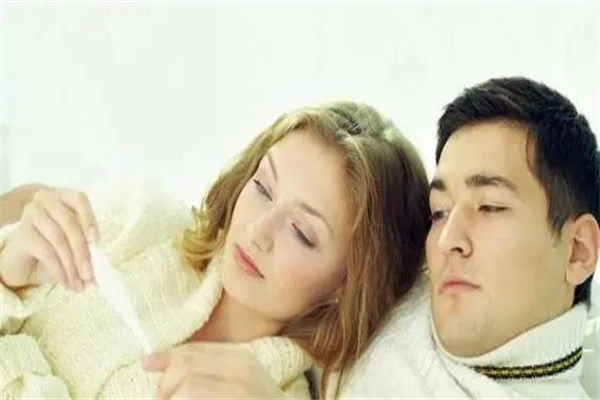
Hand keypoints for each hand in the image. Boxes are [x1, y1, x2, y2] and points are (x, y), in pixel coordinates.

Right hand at [0, 187, 98, 290]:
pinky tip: (66, 282)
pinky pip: (46, 252)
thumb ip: (88, 245)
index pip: (79, 200)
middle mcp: (45, 200)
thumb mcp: (74, 244)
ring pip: (59, 239)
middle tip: (90, 275)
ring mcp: (31, 215)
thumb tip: (102, 264)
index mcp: (63, 197)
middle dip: (83, 252)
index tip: (96, 242)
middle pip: (70, 223)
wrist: (23, 261)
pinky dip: (60, 270)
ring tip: (79, 284)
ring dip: (72, 265)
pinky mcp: (21, 234)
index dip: (89, 219)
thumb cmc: (54, 249)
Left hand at [142, 342, 285, 399]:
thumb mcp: (240, 380)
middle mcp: (242, 371)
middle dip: (165, 387)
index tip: (146, 364)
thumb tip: (154, 362)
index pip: (192, 351)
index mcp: (241, 359)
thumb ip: (207, 368)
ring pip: (186, 390)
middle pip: (184, 368)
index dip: (165, 357)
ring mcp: (240, 391)